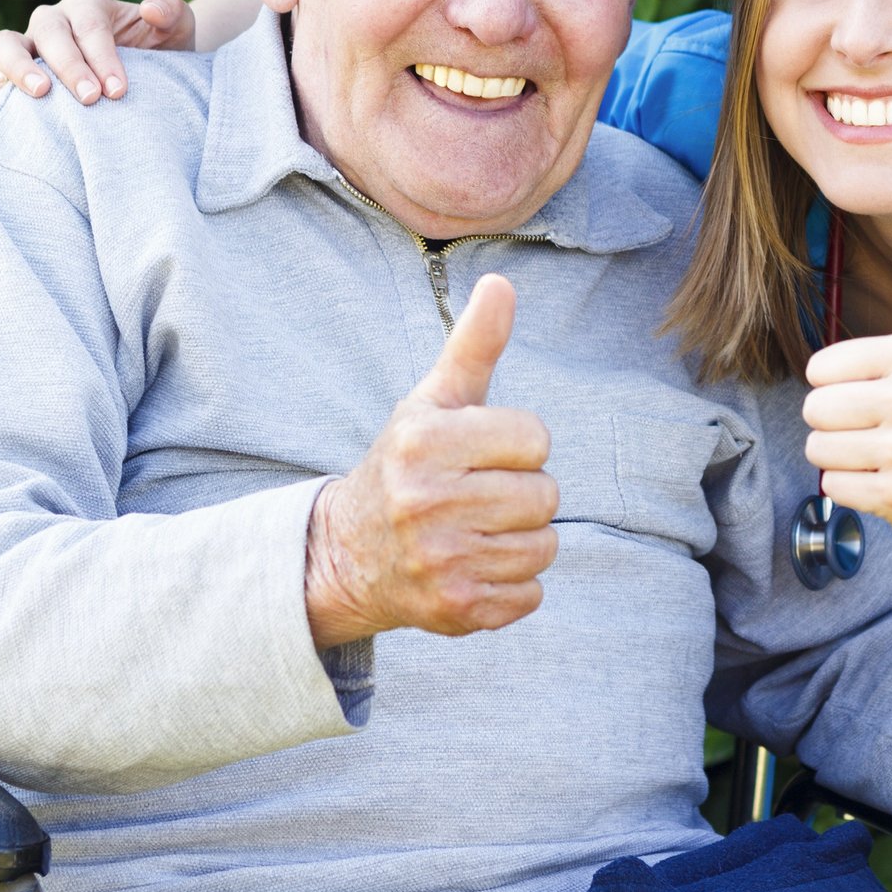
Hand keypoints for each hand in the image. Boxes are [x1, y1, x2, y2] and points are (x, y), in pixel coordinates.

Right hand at [0, 0, 197, 102]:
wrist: (150, 77)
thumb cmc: (160, 51)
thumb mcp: (177, 27)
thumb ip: (171, 10)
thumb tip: (150, 7)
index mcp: (88, 4)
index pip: (89, 24)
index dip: (102, 56)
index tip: (118, 90)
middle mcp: (54, 19)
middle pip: (49, 31)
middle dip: (69, 65)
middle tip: (92, 99)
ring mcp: (29, 44)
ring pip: (6, 43)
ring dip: (18, 67)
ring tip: (40, 94)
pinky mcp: (13, 73)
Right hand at [304, 274, 557, 647]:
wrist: (347, 554)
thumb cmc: (407, 463)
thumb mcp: (432, 401)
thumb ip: (473, 345)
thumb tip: (502, 282)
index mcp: (424, 441)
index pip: (535, 438)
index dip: (518, 444)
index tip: (482, 453)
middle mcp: (426, 502)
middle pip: (544, 495)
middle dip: (521, 493)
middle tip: (478, 496)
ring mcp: (441, 561)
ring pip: (544, 546)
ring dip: (521, 539)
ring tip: (477, 530)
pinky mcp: (456, 610)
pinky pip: (532, 595)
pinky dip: (513, 585)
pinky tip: (474, 566)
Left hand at [801, 202, 891, 559]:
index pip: (820, 369)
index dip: (842, 387)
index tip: (883, 397)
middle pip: (813, 410)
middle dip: (839, 426)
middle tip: (885, 432)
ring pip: (818, 451)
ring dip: (844, 460)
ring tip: (889, 458)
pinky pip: (834, 489)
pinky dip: (856, 493)